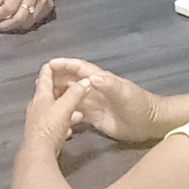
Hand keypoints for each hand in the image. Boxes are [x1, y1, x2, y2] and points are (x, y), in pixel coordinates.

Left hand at [0, 0, 55, 32]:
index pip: (8, 7)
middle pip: (19, 18)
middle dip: (6, 25)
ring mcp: (43, 1)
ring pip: (28, 23)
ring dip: (15, 26)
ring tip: (7, 22)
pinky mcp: (49, 6)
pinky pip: (35, 21)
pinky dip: (25, 23)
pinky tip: (19, 19)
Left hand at [23, 62, 89, 156]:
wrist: (38, 154)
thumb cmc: (49, 127)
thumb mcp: (64, 108)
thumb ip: (75, 94)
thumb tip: (86, 81)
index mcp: (41, 96)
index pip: (45, 74)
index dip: (54, 66)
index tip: (66, 64)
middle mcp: (38, 105)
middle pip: (49, 90)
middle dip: (63, 86)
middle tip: (77, 84)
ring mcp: (39, 119)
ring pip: (53, 106)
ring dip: (66, 104)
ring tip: (79, 106)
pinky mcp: (43, 132)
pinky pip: (55, 121)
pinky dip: (64, 120)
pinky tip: (72, 126)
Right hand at [43, 58, 161, 143]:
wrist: (150, 124)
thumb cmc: (139, 105)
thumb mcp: (125, 93)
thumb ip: (109, 85)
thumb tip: (91, 77)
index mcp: (101, 80)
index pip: (79, 69)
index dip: (65, 65)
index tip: (48, 64)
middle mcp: (94, 90)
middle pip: (71, 82)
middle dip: (56, 79)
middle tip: (38, 82)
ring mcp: (94, 104)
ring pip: (71, 97)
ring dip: (58, 96)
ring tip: (42, 99)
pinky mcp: (94, 118)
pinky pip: (75, 113)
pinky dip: (65, 113)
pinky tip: (55, 117)